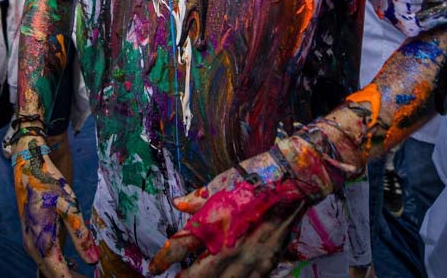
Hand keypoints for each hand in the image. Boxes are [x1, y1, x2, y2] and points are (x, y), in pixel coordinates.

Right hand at [13, 134, 98, 275]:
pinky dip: (56, 264)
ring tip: (82, 275)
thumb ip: (81, 237)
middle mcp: (32, 246)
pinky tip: (70, 264)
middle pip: (51, 274)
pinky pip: (43, 258)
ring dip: (63, 272)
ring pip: (46, 267)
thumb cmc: (50, 183)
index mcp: (42, 241)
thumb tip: (93, 261)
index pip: (59, 274)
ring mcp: (29, 241)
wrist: (28, 165)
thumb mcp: (70, 207)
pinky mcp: (30, 236)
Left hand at [150, 148, 310, 276]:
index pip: (179, 248)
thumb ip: (198, 200)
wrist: (292, 180)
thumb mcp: (221, 184)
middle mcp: (228, 244)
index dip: (162, 261)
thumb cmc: (254, 178)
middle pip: (198, 275)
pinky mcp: (267, 262)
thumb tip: (178, 203)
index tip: (154, 268)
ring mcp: (249, 257)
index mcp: (213, 222)